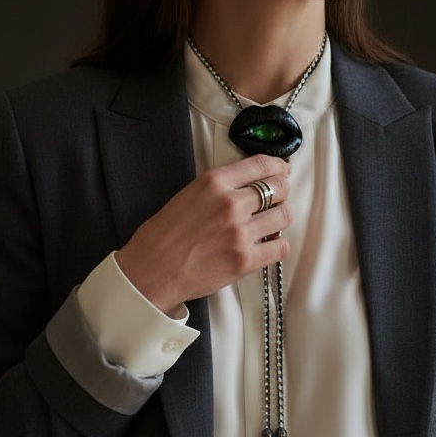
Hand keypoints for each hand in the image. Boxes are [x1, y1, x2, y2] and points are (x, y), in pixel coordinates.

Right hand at [114, 155, 291, 311]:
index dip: (277, 166)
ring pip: (283, 216)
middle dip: (282, 192)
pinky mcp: (245, 260)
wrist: (151, 272)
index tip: (281, 170)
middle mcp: (230, 204)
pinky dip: (278, 245)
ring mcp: (240, 232)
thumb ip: (219, 188)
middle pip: (279, 189)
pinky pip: (281, 247)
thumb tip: (246, 185)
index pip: (260, 164)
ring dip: (279, 218)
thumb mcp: (187, 195)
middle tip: (278, 198)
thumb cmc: (162, 238)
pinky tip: (268, 244)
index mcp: (214, 183)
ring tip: (269, 223)